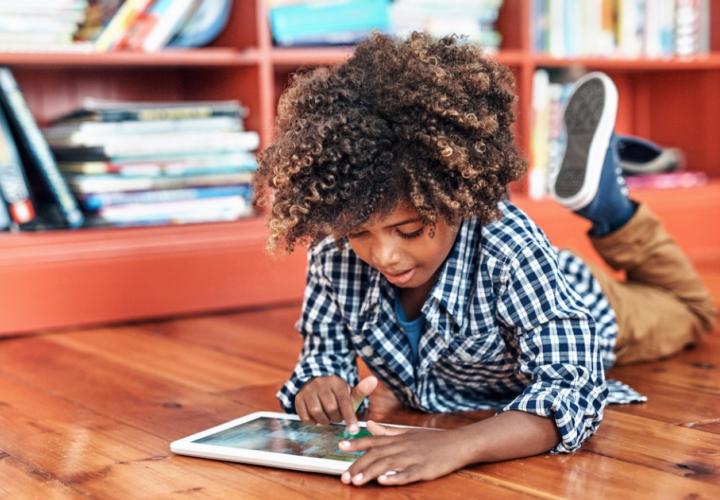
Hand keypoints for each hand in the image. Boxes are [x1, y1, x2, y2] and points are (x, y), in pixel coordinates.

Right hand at [295, 375, 377, 433]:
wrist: (313, 383)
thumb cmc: (335, 393)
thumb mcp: (348, 392)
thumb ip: (361, 390)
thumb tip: (374, 380)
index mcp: (337, 382)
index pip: (345, 402)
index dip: (350, 418)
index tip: (354, 430)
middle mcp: (321, 384)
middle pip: (331, 408)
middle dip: (336, 418)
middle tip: (336, 417)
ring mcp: (308, 390)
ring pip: (317, 412)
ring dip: (324, 420)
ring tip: (327, 418)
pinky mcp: (298, 398)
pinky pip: (305, 416)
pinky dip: (312, 422)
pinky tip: (317, 418)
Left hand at [338, 421, 469, 485]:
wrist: (458, 443)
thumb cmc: (433, 440)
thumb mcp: (408, 432)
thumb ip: (387, 431)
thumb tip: (369, 424)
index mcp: (398, 438)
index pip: (373, 440)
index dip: (356, 443)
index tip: (340, 446)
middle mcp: (402, 446)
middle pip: (376, 455)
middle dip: (358, 466)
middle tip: (344, 477)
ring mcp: (413, 458)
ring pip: (387, 464)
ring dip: (370, 473)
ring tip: (357, 482)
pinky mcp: (424, 470)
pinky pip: (407, 474)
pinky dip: (394, 477)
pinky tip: (383, 481)